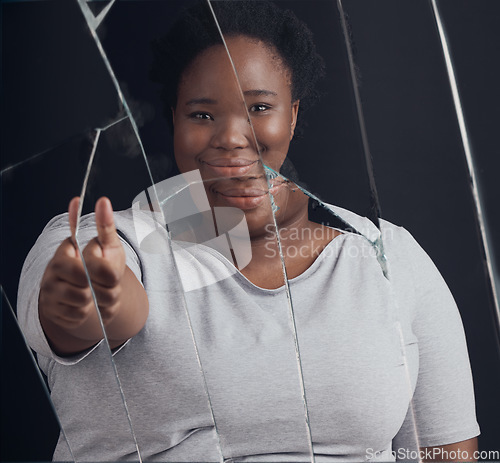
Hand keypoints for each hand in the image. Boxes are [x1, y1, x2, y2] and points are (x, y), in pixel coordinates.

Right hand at [39, 197, 144, 354]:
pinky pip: (80, 318)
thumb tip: (104, 201)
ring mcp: (51, 293)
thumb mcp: (107, 245)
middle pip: (88, 289)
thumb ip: (105, 226)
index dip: (105, 268)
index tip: (105, 262)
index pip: (91, 266)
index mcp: (65, 252)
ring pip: (86, 305)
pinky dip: (90, 313)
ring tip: (98, 290)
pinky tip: (89, 303)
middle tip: (103, 280)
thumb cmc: (101, 263)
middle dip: (104, 287)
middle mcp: (52, 272)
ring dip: (100, 301)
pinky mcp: (54, 312)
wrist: (92, 288)